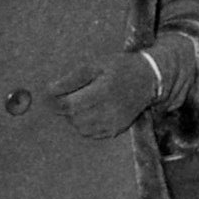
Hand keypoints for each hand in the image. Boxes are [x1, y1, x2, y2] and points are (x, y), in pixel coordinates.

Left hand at [51, 35, 197, 139]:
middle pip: (74, 118)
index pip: (70, 105)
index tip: (51, 94)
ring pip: (81, 128)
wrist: (148, 79)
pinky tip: (91, 111)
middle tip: (68, 96)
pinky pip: (92, 133)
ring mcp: (114, 122)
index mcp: (103, 91)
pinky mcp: (117, 129)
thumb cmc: (119, 67)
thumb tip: (50, 90)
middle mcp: (110, 110)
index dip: (56, 101)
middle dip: (66, 108)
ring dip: (75, 118)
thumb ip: (72, 79)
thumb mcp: (95, 65)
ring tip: (81, 103)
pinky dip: (85, 125)